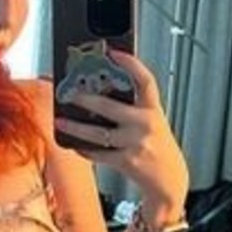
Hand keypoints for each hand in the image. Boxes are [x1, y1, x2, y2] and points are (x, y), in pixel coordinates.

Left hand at [53, 53, 188, 220]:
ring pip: (99, 133)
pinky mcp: (127, 162)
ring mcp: (136, 144)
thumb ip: (133, 108)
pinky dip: (85, 149)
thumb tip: (100, 93)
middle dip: (86, 99)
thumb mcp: (152, 122)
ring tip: (61, 120)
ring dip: (76, 127)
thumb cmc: (157, 146)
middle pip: (110, 107)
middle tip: (69, 93)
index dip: (131, 64)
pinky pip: (99, 154)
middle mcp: (146, 125)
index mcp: (153, 110)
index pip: (145, 80)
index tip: (114, 52)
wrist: (169, 180)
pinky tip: (75, 144)